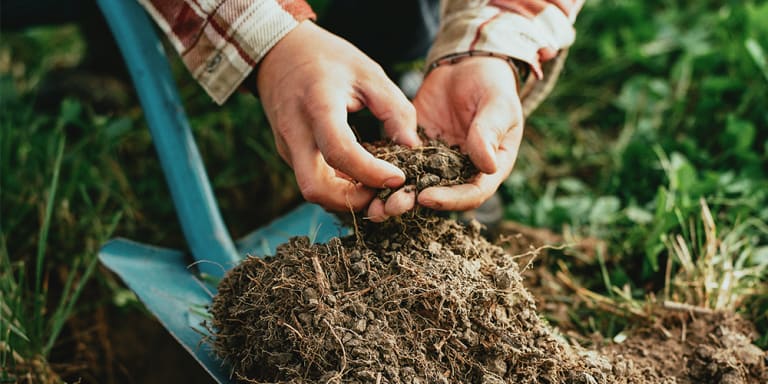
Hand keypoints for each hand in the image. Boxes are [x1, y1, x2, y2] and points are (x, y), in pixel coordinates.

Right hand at [255, 21, 419, 210]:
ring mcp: (287, 147)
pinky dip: (337, 186)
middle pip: (315, 188)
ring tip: (375, 185)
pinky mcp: (289, 153)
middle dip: (352, 200)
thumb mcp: (368, 73)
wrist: (281, 52)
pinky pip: (312, 179)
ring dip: (345, 197)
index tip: (398, 177)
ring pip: (313, 190)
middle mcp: (296, 132)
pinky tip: (359, 176)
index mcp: (317, 106)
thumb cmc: (328, 59)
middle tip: (383, 192)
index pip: (339, 151)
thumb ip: (394, 109)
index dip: (371, 172)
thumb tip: (412, 147)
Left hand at [367, 57, 522, 220]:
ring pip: (414, 183)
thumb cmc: (493, 86)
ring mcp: (436, 161)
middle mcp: (461, 171)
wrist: (468, 65)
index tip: (426, 197)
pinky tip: (362, 175)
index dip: (450, 200)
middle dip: (413, 203)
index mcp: (488, 167)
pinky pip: (399, 160)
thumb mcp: (497, 106)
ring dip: (393, 194)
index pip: (471, 193)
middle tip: (389, 207)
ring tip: (372, 203)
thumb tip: (488, 166)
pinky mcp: (415, 146)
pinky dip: (382, 168)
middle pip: (438, 195)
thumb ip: (489, 133)